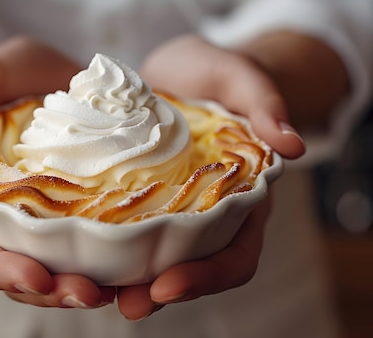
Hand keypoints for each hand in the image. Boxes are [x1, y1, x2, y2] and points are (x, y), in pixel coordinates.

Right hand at [0, 36, 115, 308]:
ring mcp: (47, 219)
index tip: (35, 277)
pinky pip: (91, 248)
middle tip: (88, 292)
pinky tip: (132, 269)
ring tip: (114, 290)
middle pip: (20, 272)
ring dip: (82, 287)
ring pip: (56, 270)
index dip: (0, 270)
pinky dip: (108, 265)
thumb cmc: (4, 78)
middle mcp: (9, 219)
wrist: (42, 77)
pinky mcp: (82, 212)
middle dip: (50, 291)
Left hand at [113, 34, 304, 319]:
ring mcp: (170, 210)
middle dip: (161, 292)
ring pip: (154, 258)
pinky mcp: (137, 199)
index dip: (208, 276)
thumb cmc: (219, 74)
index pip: (236, 253)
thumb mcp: (241, 78)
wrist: (182, 69)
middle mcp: (206, 214)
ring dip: (127, 281)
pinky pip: (122, 231)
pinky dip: (104, 248)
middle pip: (192, 269)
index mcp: (241, 199)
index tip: (169, 284)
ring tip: (93, 291)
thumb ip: (266, 103)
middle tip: (129, 304)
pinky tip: (77, 253)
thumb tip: (295, 145)